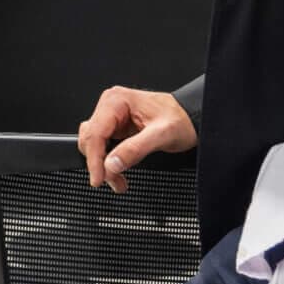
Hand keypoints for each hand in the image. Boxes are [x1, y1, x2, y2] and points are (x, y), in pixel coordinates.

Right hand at [76, 86, 197, 192]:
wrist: (193, 118)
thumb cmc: (182, 119)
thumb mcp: (162, 135)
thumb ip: (135, 149)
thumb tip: (111, 164)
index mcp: (117, 101)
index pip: (95, 133)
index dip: (94, 159)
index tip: (99, 179)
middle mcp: (111, 106)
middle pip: (91, 140)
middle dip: (100, 164)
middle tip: (115, 182)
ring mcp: (112, 117)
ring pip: (94, 145)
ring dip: (103, 165)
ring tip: (119, 180)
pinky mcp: (116, 128)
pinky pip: (103, 147)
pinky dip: (108, 162)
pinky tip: (119, 170)